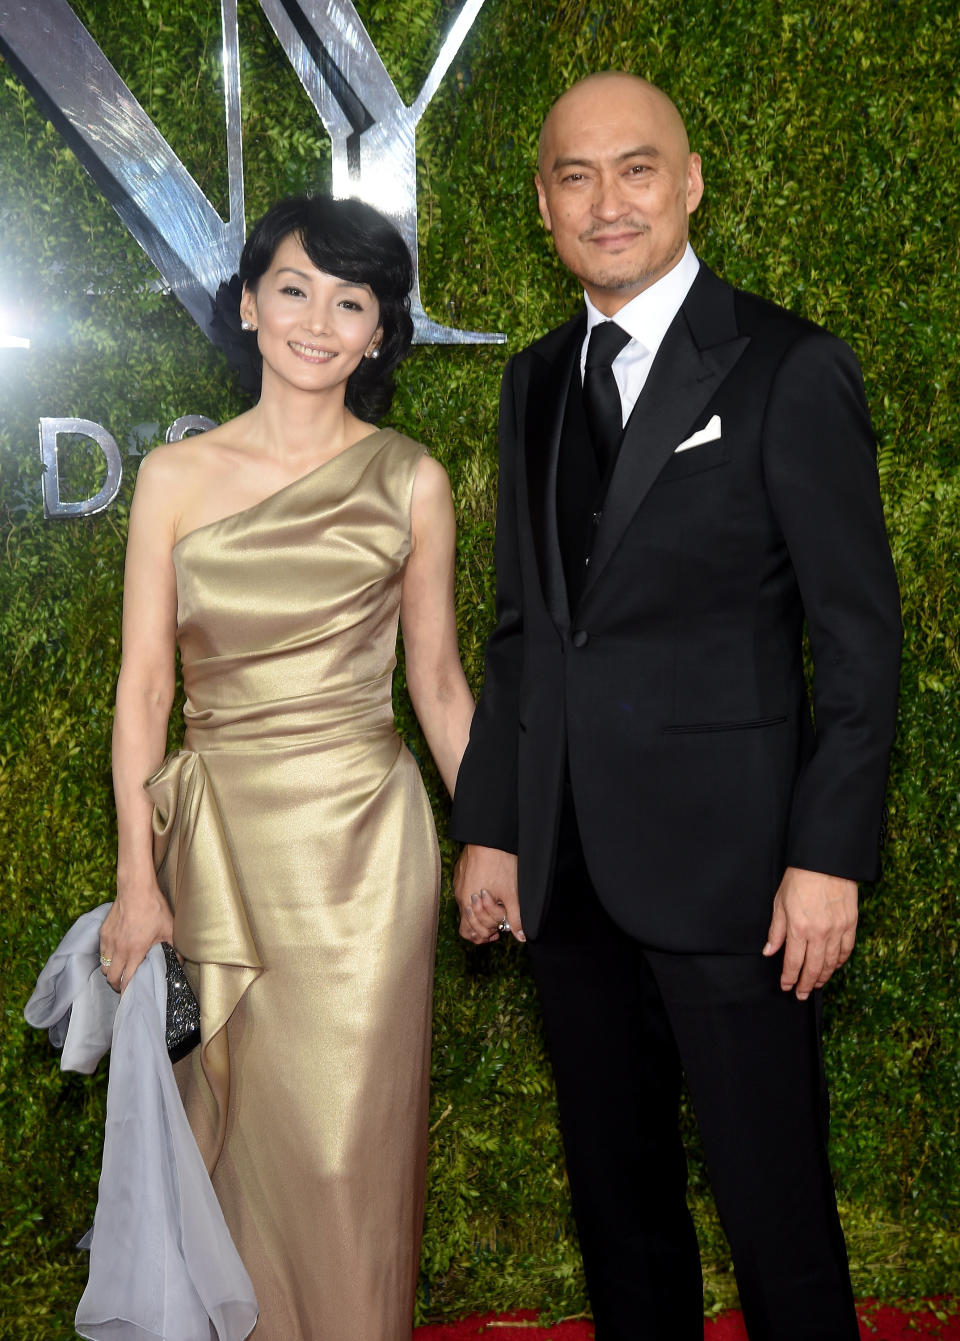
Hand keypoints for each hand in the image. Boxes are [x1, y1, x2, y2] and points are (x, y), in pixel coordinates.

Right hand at [99, 877, 173, 991]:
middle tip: (123, 984)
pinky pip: (101, 951)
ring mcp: (108, 941)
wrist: (136, 889)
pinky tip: (116, 953)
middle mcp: (118, 949)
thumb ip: (174, 948)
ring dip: (110, 971)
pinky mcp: (103, 932)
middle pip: (110, 977)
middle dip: (116, 984)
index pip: (126, 979)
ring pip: (103, 965)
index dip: (126, 991)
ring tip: (119, 970)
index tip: (129, 995)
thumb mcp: (169, 929)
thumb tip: (180, 961)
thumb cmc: (154, 908)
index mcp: (135, 951)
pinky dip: (106, 956)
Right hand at [453, 844, 523, 943]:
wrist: (489, 837)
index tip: (499, 931)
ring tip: (494, 909)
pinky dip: (476, 899)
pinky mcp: (460, 874)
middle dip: (482, 927)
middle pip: (466, 923)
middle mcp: (461, 897)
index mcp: (471, 905)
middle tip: (498, 924)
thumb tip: (520, 936)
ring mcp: (459, 885)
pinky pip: (465, 893)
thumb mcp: (512, 894)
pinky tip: (489, 893)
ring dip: (480, 914)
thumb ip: (515, 918)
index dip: (486, 935)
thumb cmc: (500, 864)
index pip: (471, 932)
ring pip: (466, 908)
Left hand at [763, 866, 857, 999]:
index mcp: (798, 929)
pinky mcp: (850, 924)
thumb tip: (769, 952)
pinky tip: (834, 967)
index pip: (793, 962)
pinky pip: (846, 950)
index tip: (786, 986)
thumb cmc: (799, 880)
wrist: (825, 862)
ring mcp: (837, 930)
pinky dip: (840, 962)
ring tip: (816, 984)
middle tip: (801, 994)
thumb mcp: (779, 903)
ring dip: (823, 977)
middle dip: (805, 984)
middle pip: (813, 968)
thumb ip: (776, 931)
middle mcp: (819, 934)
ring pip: (831, 963)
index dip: (789, 978)